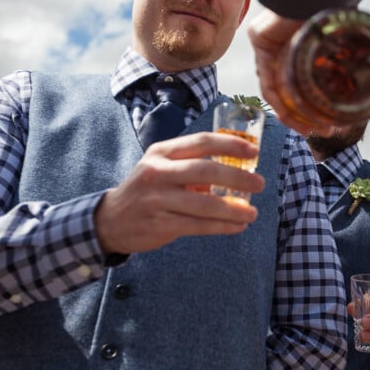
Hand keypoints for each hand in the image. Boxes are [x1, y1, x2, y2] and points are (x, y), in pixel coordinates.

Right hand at [95, 131, 264, 253]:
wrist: (110, 220)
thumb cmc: (147, 189)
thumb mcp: (162, 167)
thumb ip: (192, 163)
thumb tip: (237, 166)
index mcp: (162, 153)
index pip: (201, 142)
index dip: (230, 145)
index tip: (254, 152)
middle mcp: (158, 172)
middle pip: (205, 171)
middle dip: (237, 178)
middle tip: (259, 184)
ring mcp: (158, 199)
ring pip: (203, 204)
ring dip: (233, 209)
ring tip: (252, 213)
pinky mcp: (160, 224)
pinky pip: (198, 225)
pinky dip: (222, 226)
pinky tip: (238, 226)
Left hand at [247, 9, 334, 136]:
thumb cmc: (338, 6)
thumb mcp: (345, 41)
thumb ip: (351, 57)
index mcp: (293, 47)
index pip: (294, 84)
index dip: (307, 109)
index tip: (324, 126)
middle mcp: (277, 46)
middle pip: (284, 91)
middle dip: (302, 117)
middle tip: (322, 131)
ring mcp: (265, 42)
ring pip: (275, 90)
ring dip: (294, 114)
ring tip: (314, 128)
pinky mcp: (259, 37)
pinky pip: (268, 78)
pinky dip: (281, 99)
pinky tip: (297, 114)